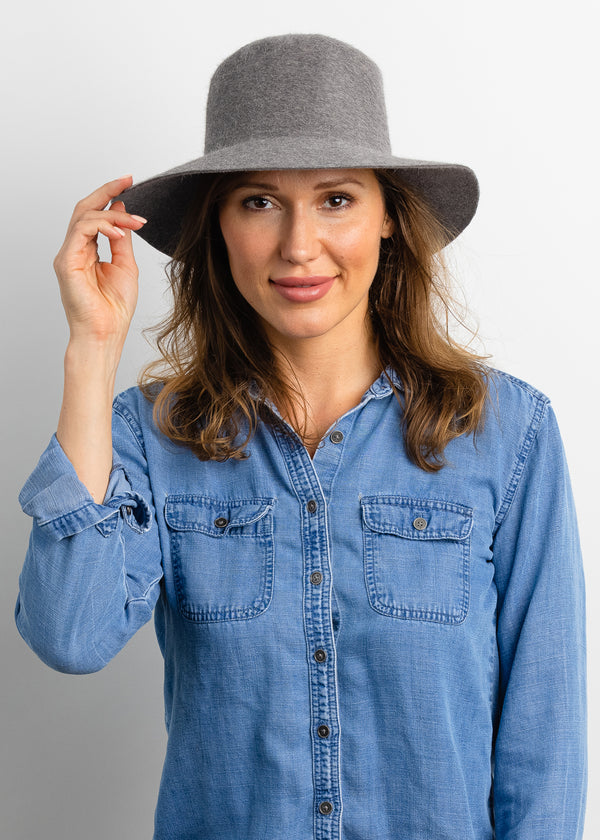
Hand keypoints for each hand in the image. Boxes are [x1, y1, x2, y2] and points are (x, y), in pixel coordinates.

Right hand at [53, 175, 146, 348]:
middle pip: (85, 209)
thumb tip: (121, 211)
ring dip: (113, 214)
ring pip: (85, 217)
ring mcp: (68, 255)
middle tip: (128, 181)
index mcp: (87, 251)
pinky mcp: (66, 262)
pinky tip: (120, 231)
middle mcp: (75, 250)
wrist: (105, 333)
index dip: (110, 196)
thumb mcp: (126, 266)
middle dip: (107, 191)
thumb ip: (122, 239)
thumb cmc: (114, 308)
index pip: (95, 215)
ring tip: (136, 221)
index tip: (129, 183)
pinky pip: (81, 232)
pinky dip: (102, 226)